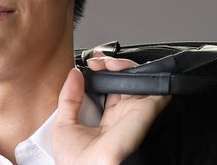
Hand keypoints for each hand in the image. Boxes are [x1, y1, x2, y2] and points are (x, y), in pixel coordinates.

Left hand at [52, 53, 170, 164]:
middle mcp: (123, 115)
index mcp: (107, 119)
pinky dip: (139, 73)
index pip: (110, 89)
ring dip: (122, 65)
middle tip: (97, 61)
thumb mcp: (64, 125)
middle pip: (124, 81)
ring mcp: (135, 113)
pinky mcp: (145, 111)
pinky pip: (152, 87)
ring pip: (138, 79)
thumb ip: (69, 98)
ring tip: (106, 64)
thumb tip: (74, 73)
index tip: (92, 62)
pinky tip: (118, 69)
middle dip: (111, 65)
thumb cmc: (75, 163)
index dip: (103, 73)